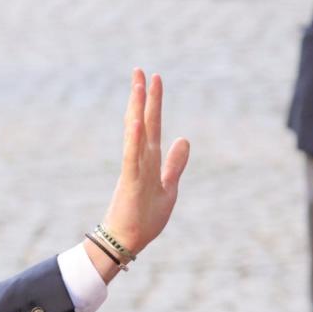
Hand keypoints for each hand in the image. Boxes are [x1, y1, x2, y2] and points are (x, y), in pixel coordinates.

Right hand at [100, 70, 190, 254]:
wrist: (128, 242)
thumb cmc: (145, 218)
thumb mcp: (169, 188)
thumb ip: (175, 164)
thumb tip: (184, 139)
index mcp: (150, 160)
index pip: (152, 124)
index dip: (154, 102)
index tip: (154, 78)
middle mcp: (140, 159)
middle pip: (142, 121)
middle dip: (142, 96)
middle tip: (140, 69)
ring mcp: (134, 169)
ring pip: (136, 133)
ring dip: (137, 109)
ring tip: (138, 85)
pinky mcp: (130, 183)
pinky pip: (132, 159)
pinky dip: (134, 141)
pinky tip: (137, 123)